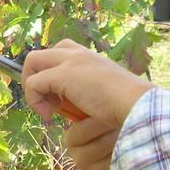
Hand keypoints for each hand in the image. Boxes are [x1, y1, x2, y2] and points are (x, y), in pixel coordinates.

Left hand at [22, 40, 154, 169]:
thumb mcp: (104, 94)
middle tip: (49, 103)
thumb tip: (74, 106)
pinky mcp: (63, 74)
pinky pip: (33, 83)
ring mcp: (70, 61)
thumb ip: (87, 92)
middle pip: (42, 54)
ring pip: (32, 61)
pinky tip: (49, 116)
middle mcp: (78, 53)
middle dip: (36, 77)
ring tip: (48, 110)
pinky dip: (35, 101)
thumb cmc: (126, 106)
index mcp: (90, 57)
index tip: (60, 100)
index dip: (52, 74)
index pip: (60, 53)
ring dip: (33, 88)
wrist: (137, 106)